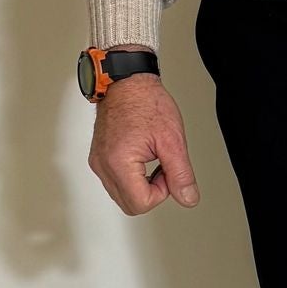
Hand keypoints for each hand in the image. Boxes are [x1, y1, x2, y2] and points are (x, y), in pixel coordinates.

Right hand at [88, 75, 200, 214]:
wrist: (127, 82)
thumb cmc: (146, 102)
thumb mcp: (172, 140)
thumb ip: (181, 174)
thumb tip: (187, 198)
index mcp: (119, 162)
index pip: (141, 203)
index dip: (162, 192)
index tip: (167, 171)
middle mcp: (103, 166)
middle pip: (130, 205)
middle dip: (152, 192)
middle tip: (162, 167)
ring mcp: (98, 163)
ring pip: (122, 196)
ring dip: (141, 186)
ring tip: (151, 160)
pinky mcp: (98, 159)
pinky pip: (116, 182)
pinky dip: (131, 178)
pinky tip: (141, 159)